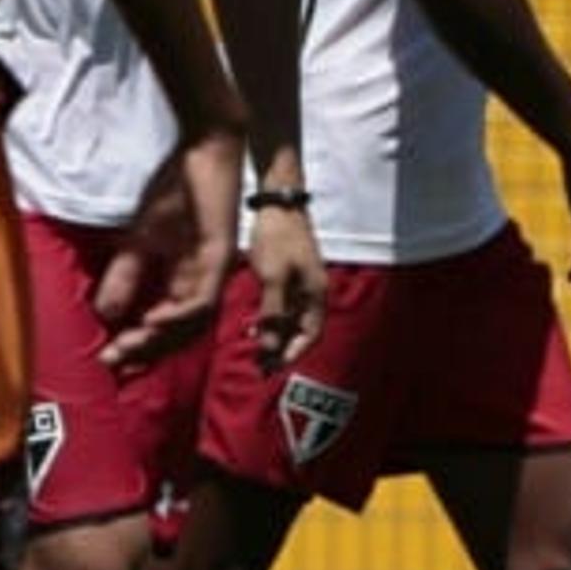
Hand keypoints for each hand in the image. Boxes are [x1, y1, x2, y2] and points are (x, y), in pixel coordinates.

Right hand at [98, 127, 245, 371]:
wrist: (205, 150)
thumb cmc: (177, 190)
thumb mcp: (141, 239)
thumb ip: (125, 275)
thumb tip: (105, 314)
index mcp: (184, 281)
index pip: (164, 327)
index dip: (137, 346)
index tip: (106, 358)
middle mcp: (201, 283)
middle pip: (179, 334)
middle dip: (144, 351)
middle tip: (112, 360)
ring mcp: (213, 272)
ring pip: (193, 324)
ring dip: (160, 339)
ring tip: (129, 346)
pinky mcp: (219, 256)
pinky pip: (203, 298)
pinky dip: (178, 313)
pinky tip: (151, 319)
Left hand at [246, 202, 324, 370]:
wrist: (278, 202)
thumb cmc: (278, 237)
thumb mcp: (273, 278)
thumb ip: (273, 313)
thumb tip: (269, 347)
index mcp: (317, 294)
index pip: (311, 335)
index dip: (293, 353)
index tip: (273, 367)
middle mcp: (314, 292)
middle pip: (302, 330)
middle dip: (282, 349)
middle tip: (261, 365)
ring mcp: (303, 283)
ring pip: (292, 320)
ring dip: (275, 336)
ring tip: (255, 349)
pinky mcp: (291, 275)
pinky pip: (285, 307)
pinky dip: (272, 319)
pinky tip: (254, 325)